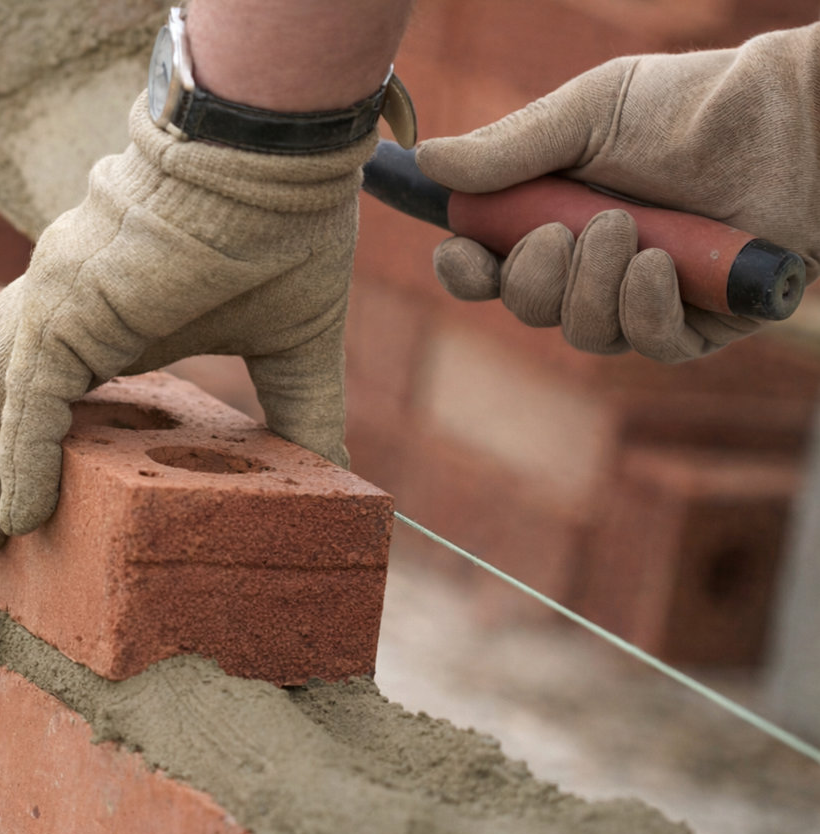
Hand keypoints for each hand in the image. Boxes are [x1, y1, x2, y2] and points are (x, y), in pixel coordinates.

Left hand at [0, 94, 373, 553]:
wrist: (278, 163)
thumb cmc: (285, 235)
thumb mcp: (286, 348)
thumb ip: (292, 416)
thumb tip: (331, 478)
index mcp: (96, 310)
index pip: (18, 376)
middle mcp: (56, 304)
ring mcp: (51, 301)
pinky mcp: (64, 308)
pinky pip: (24, 400)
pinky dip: (18, 462)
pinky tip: (20, 515)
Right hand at [415, 24, 819, 362]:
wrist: (785, 122)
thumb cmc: (688, 107)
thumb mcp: (587, 116)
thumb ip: (508, 149)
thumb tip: (429, 162)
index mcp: (553, 218)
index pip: (487, 268)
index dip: (465, 272)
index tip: (462, 254)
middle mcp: (592, 266)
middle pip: (526, 307)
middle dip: (533, 278)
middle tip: (569, 230)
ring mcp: (643, 299)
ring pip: (583, 332)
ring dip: (593, 287)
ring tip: (629, 231)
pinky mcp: (698, 324)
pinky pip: (648, 345)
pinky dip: (644, 310)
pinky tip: (660, 265)